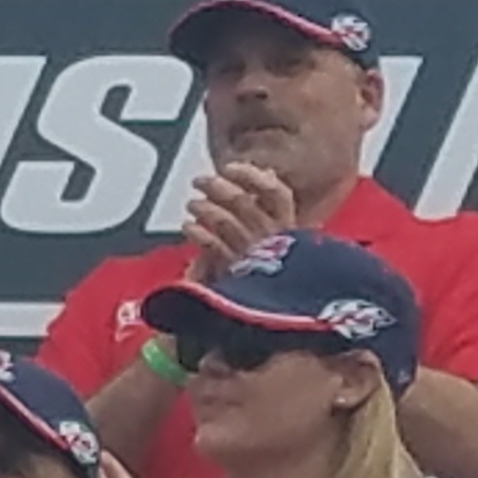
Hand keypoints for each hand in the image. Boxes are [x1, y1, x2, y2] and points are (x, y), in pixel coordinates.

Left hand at [180, 161, 300, 276]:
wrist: (276, 309)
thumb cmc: (278, 270)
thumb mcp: (285, 237)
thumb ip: (273, 208)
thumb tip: (266, 172)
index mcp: (288, 226)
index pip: (275, 193)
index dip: (251, 176)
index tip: (230, 167)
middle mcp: (271, 236)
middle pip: (242, 201)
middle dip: (217, 187)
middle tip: (200, 181)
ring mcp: (251, 252)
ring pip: (224, 220)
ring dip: (204, 209)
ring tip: (192, 204)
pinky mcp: (233, 270)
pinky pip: (212, 245)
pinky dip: (198, 233)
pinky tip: (188, 227)